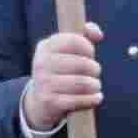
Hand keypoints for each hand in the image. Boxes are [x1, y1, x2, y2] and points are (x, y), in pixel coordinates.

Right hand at [20, 19, 106, 136]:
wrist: (40, 102)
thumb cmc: (60, 71)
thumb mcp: (67, 51)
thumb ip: (85, 35)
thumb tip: (98, 34)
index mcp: (45, 47)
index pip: (74, 41)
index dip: (88, 48)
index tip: (90, 55)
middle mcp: (41, 63)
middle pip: (82, 64)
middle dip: (95, 69)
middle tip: (95, 73)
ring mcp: (44, 83)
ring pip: (83, 83)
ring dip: (95, 85)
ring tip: (95, 86)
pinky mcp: (50, 102)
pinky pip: (80, 100)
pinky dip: (93, 99)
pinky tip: (96, 98)